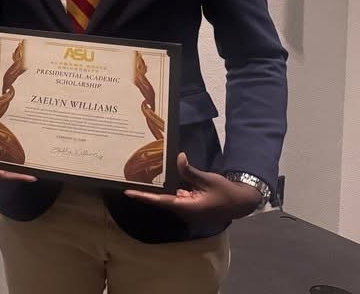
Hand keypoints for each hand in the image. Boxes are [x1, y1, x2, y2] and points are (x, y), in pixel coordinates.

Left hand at [125, 152, 262, 223]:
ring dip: (160, 190)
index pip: (161, 201)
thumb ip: (190, 171)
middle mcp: (185, 212)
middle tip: (130, 182)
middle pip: (163, 200)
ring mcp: (189, 211)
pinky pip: (178, 198)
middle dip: (148, 192)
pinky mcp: (192, 207)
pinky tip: (164, 180)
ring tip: (142, 179)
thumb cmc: (226, 192)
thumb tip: (178, 157)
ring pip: (171, 199)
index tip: (128, 192)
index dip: (144, 196)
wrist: (241, 203)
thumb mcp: (208, 179)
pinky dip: (172, 190)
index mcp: (188, 208)